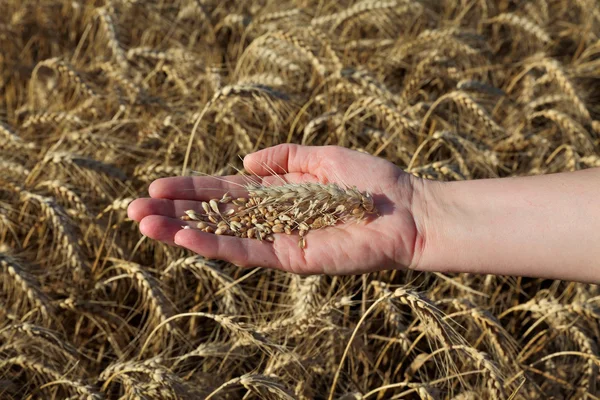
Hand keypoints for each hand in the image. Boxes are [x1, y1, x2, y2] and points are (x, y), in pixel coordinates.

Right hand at [127, 144, 421, 274]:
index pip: (224, 192)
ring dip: (182, 231)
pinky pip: (247, 252)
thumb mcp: (322, 156)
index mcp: (277, 194)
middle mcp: (272, 219)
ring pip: (221, 236)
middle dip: (174, 212)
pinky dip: (214, 246)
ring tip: (144, 224)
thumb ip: (284, 156)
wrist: (405, 211)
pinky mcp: (291, 258)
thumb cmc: (370, 181)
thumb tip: (246, 162)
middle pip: (214, 215)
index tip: (156, 186)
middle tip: (132, 210)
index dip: (191, 189)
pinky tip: (184, 239)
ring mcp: (279, 240)